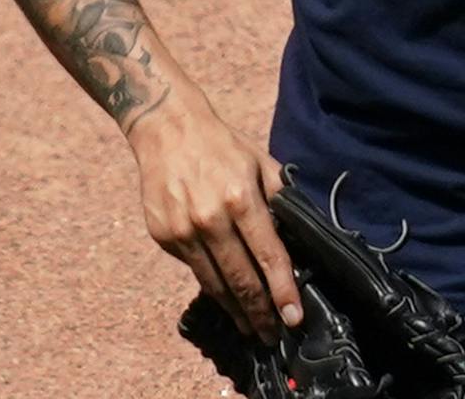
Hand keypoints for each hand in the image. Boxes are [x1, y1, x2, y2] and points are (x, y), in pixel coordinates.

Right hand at [129, 99, 302, 343]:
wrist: (166, 128)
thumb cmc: (221, 145)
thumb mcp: (260, 162)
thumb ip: (281, 199)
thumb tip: (300, 237)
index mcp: (241, 198)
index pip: (268, 255)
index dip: (283, 290)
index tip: (293, 318)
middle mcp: (210, 219)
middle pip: (241, 280)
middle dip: (260, 314)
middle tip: (273, 335)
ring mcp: (184, 231)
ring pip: (215, 284)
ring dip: (236, 311)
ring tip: (251, 328)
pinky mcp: (164, 237)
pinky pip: (194, 270)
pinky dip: (212, 285)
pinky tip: (224, 295)